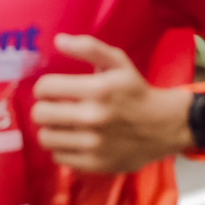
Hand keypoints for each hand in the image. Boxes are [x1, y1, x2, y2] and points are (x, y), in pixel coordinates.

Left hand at [31, 34, 190, 172]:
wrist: (164, 126)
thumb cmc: (136, 91)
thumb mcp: (118, 62)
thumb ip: (88, 48)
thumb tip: (58, 40)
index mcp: (98, 89)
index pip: (44, 88)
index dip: (44, 87)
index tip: (52, 90)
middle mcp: (93, 117)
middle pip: (39, 114)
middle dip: (45, 108)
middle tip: (56, 108)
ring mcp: (93, 144)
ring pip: (46, 138)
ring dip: (52, 130)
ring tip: (64, 125)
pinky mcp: (94, 163)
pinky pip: (58, 157)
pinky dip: (63, 148)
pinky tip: (76, 140)